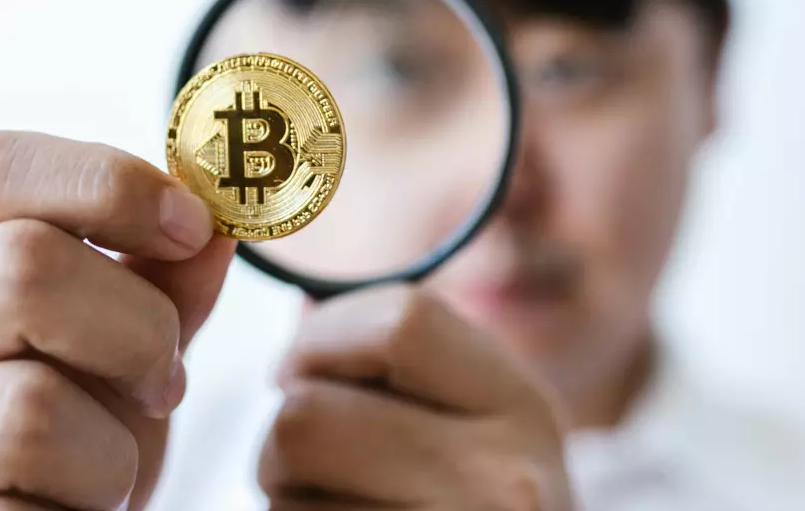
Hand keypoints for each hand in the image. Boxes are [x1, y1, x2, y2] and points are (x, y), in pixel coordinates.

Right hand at [0, 130, 236, 510]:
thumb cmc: (52, 459)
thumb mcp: (107, 363)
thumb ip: (155, 291)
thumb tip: (214, 227)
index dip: (111, 184)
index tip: (193, 230)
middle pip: (20, 267)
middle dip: (136, 330)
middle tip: (163, 386)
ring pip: (26, 408)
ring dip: (108, 459)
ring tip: (97, 480)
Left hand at [259, 286, 572, 510]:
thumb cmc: (472, 488)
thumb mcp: (473, 407)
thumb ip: (396, 346)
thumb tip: (296, 313)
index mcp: (523, 408)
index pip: (400, 322)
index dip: (323, 336)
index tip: (303, 364)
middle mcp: (506, 484)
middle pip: (306, 416)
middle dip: (285, 428)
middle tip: (313, 453)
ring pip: (281, 486)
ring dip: (283, 489)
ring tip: (339, 499)